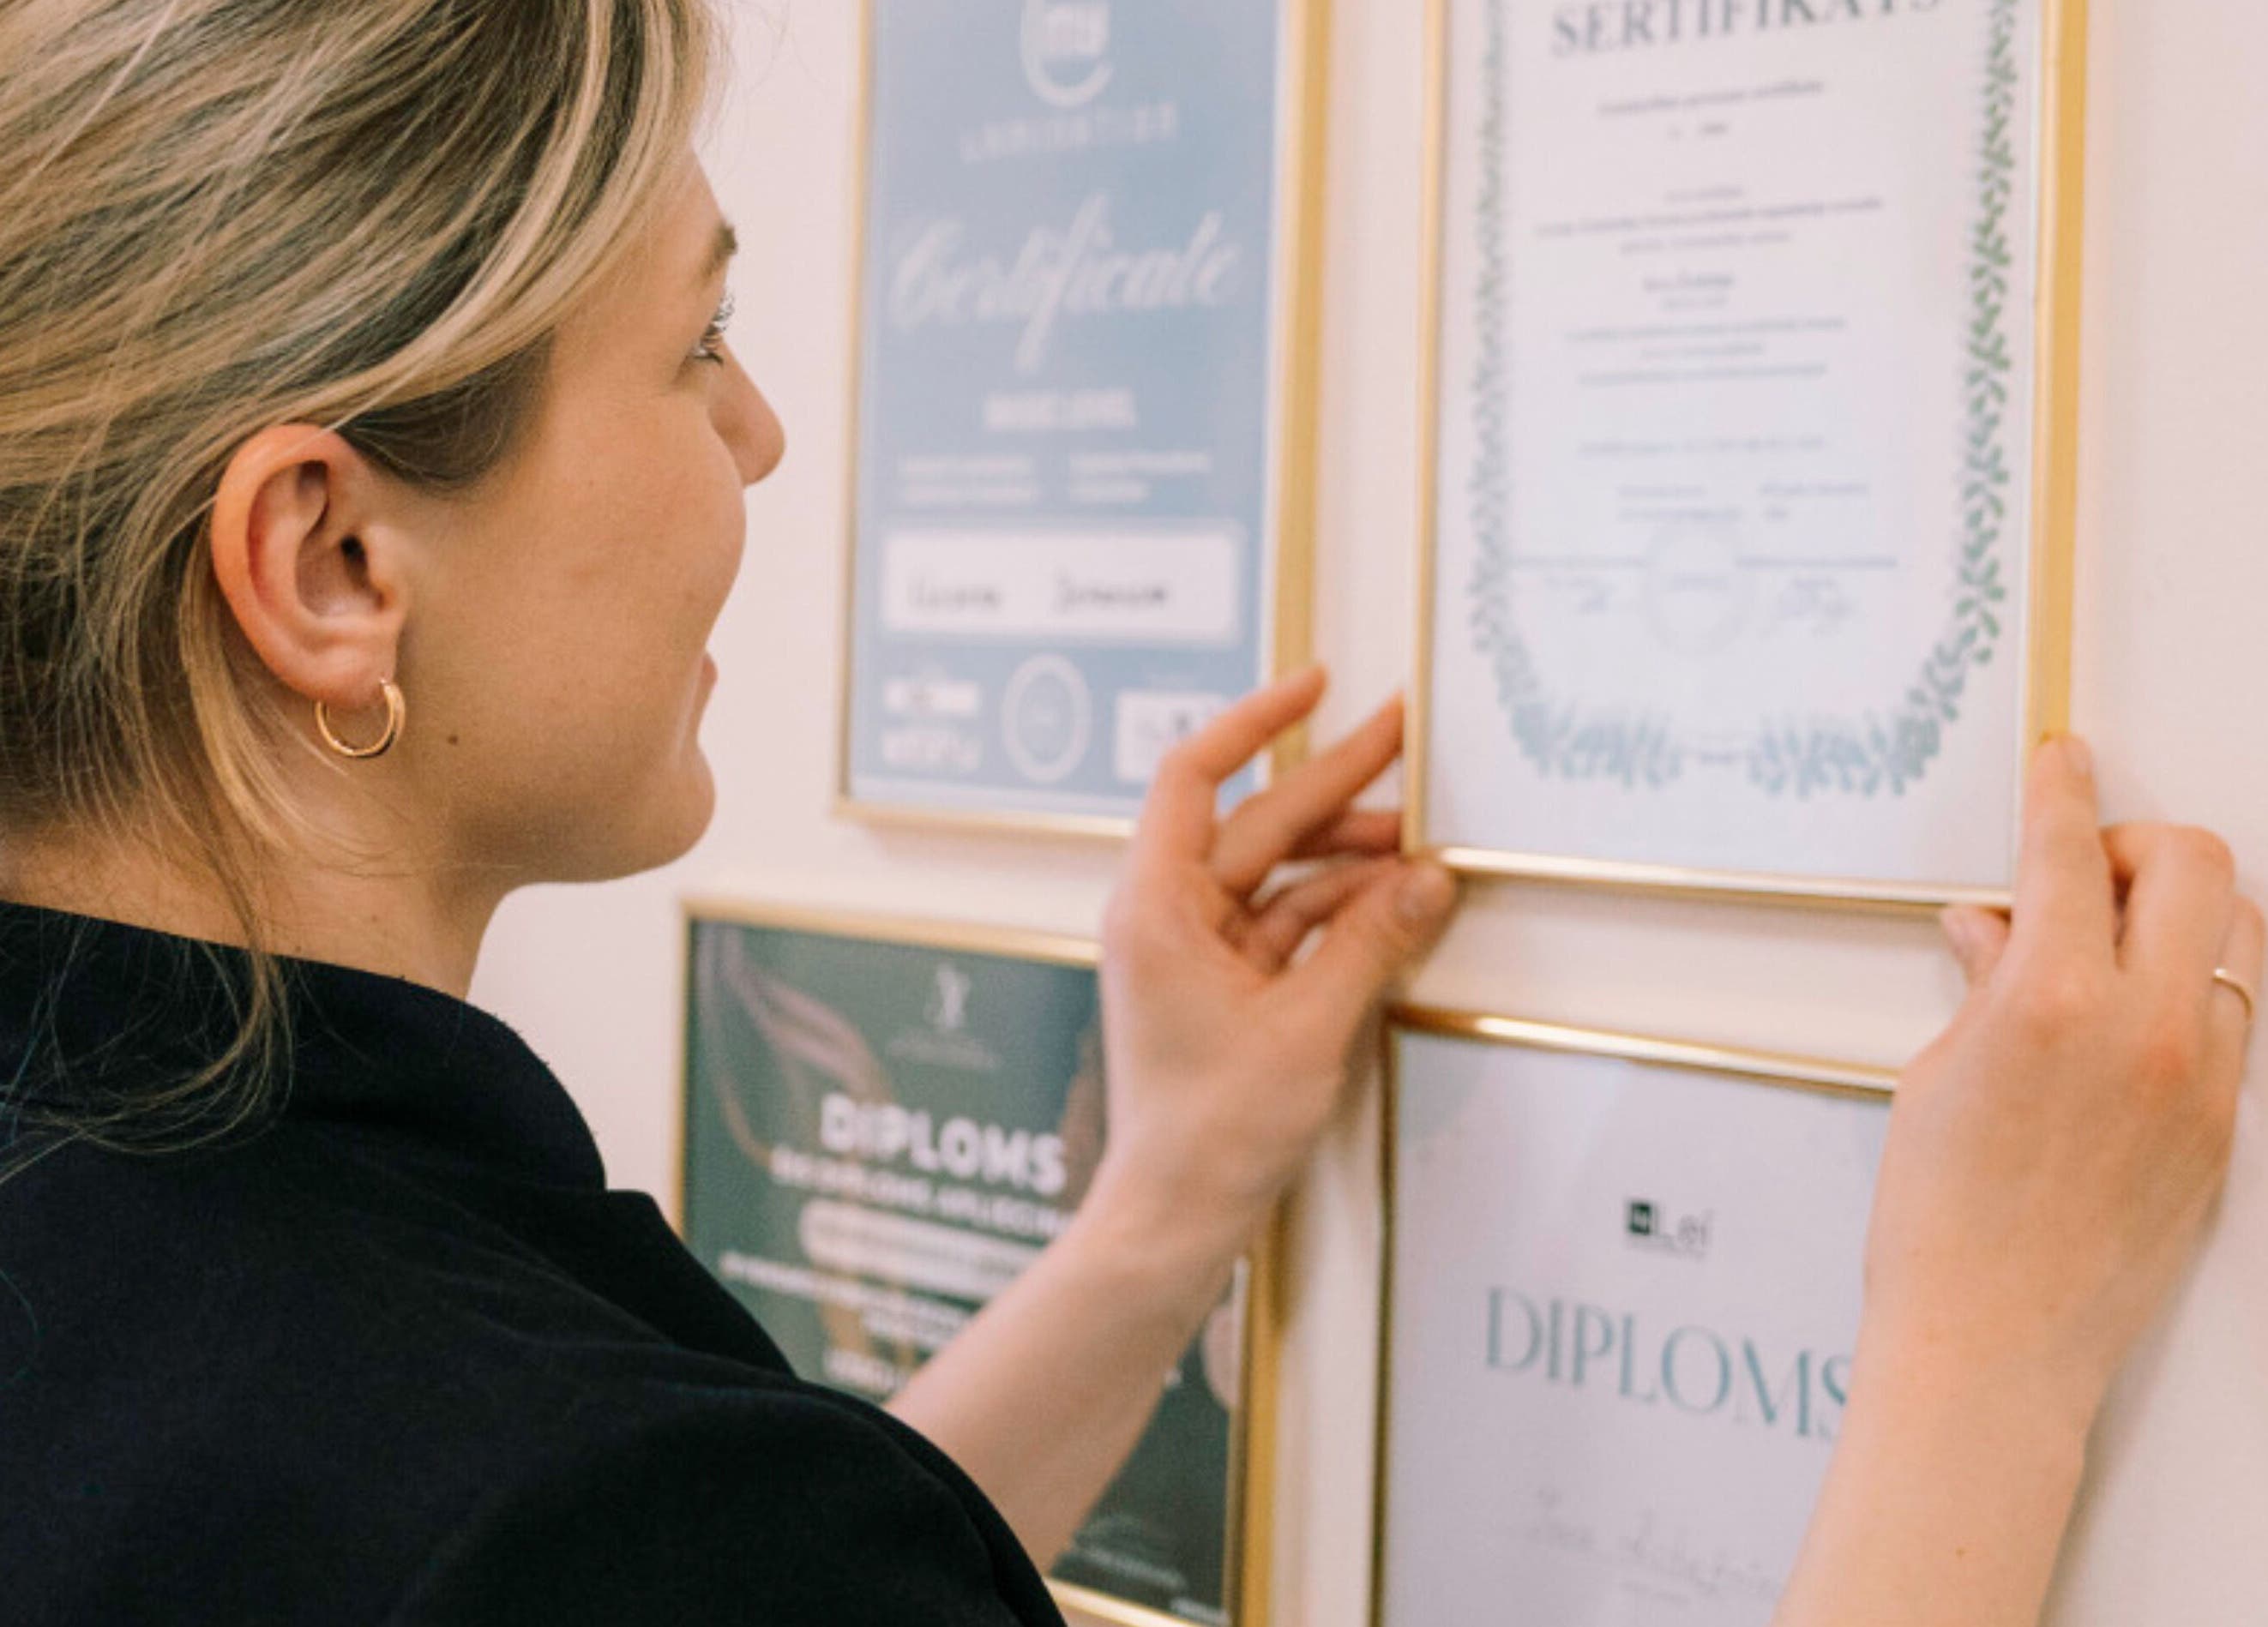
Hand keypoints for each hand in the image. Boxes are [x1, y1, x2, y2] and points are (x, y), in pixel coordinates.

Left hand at [1091, 668, 1458, 1252]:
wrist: (1175, 1218)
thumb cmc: (1210, 1134)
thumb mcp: (1308, 1028)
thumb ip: (1372, 943)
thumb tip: (1428, 878)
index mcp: (1156, 906)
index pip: (1195, 775)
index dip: (1255, 720)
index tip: (1316, 684)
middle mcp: (1166, 915)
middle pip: (1256, 822)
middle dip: (1334, 782)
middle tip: (1405, 735)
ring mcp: (1195, 951)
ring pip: (1279, 874)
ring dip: (1349, 859)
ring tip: (1424, 841)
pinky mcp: (1224, 987)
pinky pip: (1287, 924)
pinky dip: (1340, 913)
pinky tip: (1399, 903)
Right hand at [1860, 737, 2261, 1428]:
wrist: (1993, 1345)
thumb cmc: (1941, 1224)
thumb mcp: (1937, 1076)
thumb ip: (1982, 985)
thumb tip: (1992, 927)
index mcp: (2052, 1002)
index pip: (2070, 851)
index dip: (2062, 790)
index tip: (2063, 760)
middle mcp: (2147, 1028)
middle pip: (2197, 865)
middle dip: (2142, 842)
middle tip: (2087, 868)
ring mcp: (2201, 1078)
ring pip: (2238, 933)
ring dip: (2181, 910)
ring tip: (2110, 942)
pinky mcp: (2224, 1126)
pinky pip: (2234, 1013)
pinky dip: (2191, 985)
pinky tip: (2128, 1014)